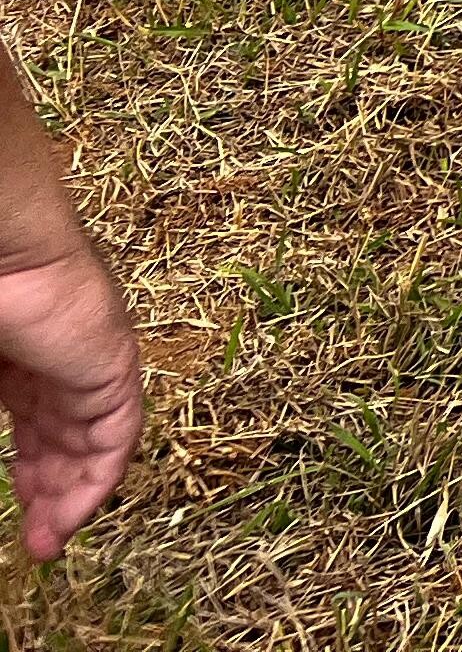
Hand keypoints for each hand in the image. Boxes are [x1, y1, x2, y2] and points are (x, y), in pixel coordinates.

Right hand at [0, 240, 139, 559]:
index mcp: (18, 365)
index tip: (20, 513)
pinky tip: (76, 515)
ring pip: (92, 445)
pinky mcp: (114, 369)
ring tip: (52, 541)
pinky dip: (99, 480)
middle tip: (39, 541)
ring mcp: (89, 367)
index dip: (26, 473)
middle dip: (50, 494)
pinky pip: (117, 436)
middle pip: (62, 442)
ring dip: (75, 497)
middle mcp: (58, 367)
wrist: (4, 253)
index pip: (31, 429)